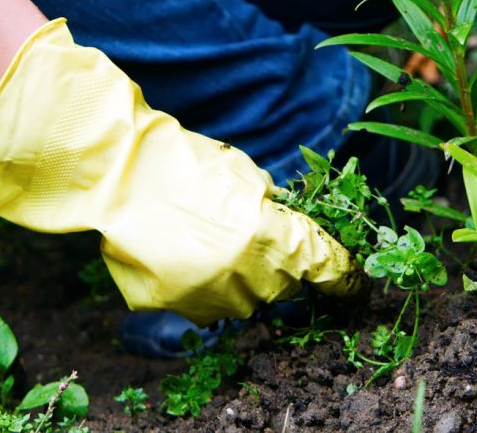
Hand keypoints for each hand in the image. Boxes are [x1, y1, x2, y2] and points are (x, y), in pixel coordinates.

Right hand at [0, 20, 363, 325]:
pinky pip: (202, 306)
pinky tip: (178, 254)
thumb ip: (276, 212)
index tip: (355, 284)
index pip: (326, 268)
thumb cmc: (188, 165)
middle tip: (247, 234)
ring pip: (242, 302)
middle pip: (284, 288)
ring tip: (204, 240)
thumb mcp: (249, 178)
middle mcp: (248, 279)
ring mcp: (208, 300)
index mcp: (274, 240)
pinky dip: (199, 286)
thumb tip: (289, 231)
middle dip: (279, 267)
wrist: (121, 175)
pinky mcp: (173, 310)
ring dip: (238, 279)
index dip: (345, 278)